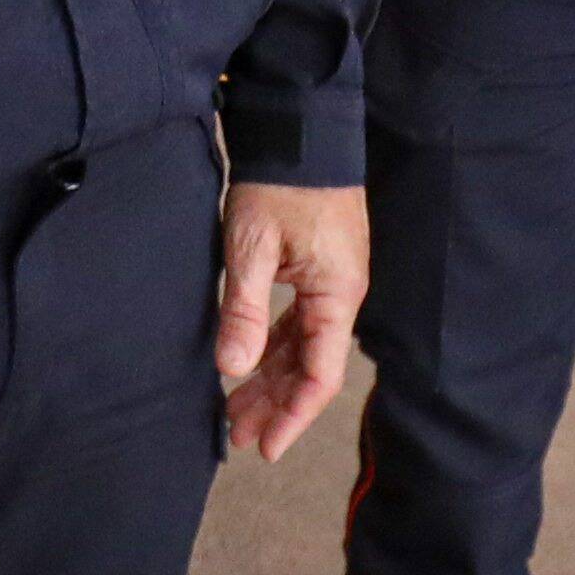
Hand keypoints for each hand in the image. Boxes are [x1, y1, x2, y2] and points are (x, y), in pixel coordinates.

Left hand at [216, 181, 369, 462]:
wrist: (300, 126)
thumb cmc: (280, 182)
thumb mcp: (252, 248)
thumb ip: (245, 311)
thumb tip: (233, 369)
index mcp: (337, 293)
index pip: (320, 375)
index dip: (293, 416)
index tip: (265, 447)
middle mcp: (341, 293)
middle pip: (309, 366)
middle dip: (273, 404)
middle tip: (234, 434)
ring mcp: (331, 280)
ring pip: (300, 345)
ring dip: (269, 376)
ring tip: (232, 407)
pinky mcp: (318, 267)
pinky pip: (298, 320)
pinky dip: (272, 345)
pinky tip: (247, 362)